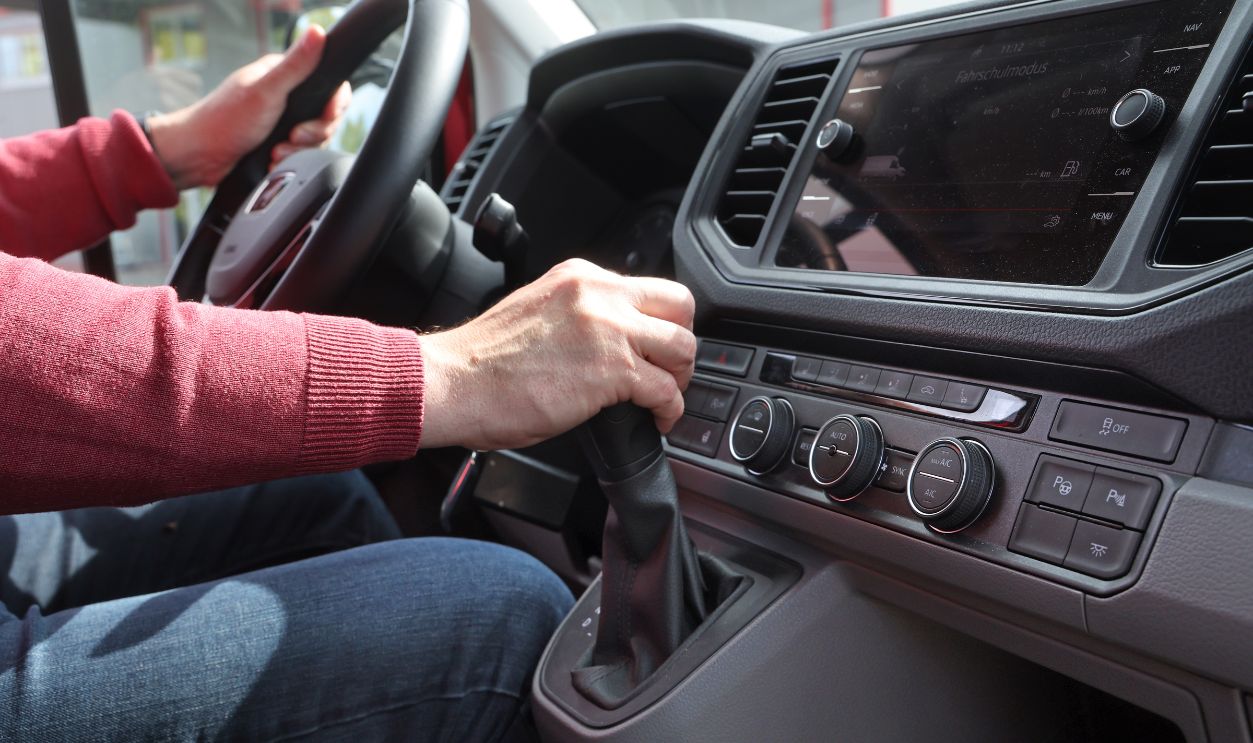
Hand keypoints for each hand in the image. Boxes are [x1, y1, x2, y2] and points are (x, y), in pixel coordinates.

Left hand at [147, 25, 351, 189]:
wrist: (198, 156)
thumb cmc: (224, 120)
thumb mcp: (266, 90)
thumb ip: (296, 64)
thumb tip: (317, 31)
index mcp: (283, 74)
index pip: (330, 85)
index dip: (334, 104)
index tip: (326, 115)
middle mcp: (285, 95)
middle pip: (326, 117)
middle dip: (312, 133)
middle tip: (293, 136)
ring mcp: (282, 120)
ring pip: (314, 139)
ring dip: (297, 150)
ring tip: (276, 150)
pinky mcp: (277, 141)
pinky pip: (300, 154)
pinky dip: (289, 160)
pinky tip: (272, 159)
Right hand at [419, 259, 696, 449]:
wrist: (454, 381)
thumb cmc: (484, 361)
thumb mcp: (539, 312)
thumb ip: (579, 315)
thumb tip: (608, 339)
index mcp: (581, 277)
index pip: (650, 288)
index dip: (663, 322)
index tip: (659, 346)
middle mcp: (600, 294)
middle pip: (680, 307)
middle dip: (682, 344)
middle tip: (672, 371)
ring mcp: (609, 329)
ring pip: (682, 347)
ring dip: (681, 379)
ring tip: (666, 398)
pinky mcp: (612, 370)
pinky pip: (666, 390)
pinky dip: (671, 410)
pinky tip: (658, 420)